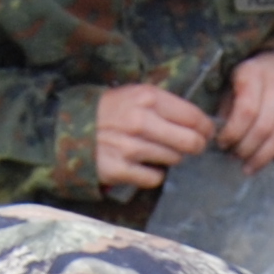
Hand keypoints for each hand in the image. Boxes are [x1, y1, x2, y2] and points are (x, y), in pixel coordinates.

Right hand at [93, 82, 215, 192]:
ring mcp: (129, 147)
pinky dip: (153, 174)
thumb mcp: (134, 95)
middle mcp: (140, 121)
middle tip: (193, 147)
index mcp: (147, 97)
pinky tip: (143, 166)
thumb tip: (199, 123)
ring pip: (174, 160)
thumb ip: (164, 105)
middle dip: (196, 146)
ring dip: (171, 158)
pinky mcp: (119, 169)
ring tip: (158, 152)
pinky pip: (154, 178)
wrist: (67, 129)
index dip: (206, 127)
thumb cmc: (108, 112)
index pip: (193, 116)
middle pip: (190, 141)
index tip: (206, 132)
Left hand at [215, 52, 273, 170]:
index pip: (246, 111)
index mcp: (254, 72)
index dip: (233, 134)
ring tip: (252, 165)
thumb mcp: (233, 88)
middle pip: (265, 127)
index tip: (223, 145)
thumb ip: (228, 113)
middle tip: (237, 158)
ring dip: (265, 156)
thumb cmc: (253, 83)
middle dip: (247, 150)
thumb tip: (225, 143)